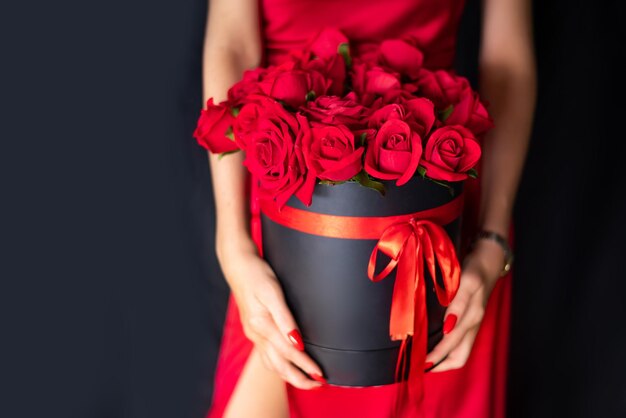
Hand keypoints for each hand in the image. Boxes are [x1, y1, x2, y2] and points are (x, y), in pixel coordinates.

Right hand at [218, 241, 324, 388]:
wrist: (238, 266)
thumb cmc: (257, 274)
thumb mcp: (272, 291)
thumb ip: (285, 318)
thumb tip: (297, 341)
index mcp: (262, 324)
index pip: (288, 352)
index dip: (305, 365)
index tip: (320, 374)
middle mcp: (256, 333)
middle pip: (279, 365)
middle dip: (299, 378)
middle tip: (318, 384)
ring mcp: (253, 334)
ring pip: (271, 363)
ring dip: (289, 375)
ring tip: (307, 380)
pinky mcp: (253, 330)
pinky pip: (266, 356)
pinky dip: (278, 366)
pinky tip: (286, 366)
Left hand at [425, 238, 504, 371]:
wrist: (490, 258)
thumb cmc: (476, 268)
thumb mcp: (467, 281)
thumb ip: (458, 303)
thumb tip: (448, 328)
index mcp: (471, 318)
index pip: (451, 346)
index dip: (436, 357)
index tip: (419, 364)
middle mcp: (472, 324)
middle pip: (458, 357)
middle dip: (440, 365)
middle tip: (418, 367)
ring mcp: (472, 322)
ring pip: (459, 351)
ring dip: (443, 358)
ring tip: (423, 361)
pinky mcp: (470, 317)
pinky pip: (459, 340)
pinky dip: (446, 347)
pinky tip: (433, 343)